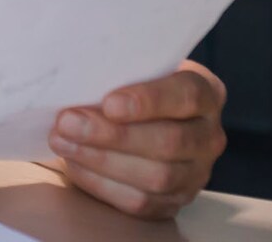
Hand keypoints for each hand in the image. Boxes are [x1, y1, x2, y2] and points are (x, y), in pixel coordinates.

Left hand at [49, 60, 226, 218]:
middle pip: (170, 141)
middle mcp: (209, 135)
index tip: (109, 103)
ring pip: (157, 176)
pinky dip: (102, 183)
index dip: (149, 100)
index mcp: (206, 92)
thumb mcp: (133, 69)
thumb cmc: (131, 86)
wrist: (137, 119)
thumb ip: (118, 72)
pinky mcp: (175, 200)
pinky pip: (142, 201)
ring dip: (102, 160)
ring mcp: (197, 172)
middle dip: (113, 135)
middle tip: (68, 123)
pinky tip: (74, 164)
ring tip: (63, 142)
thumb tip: (78, 79)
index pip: (188, 95)